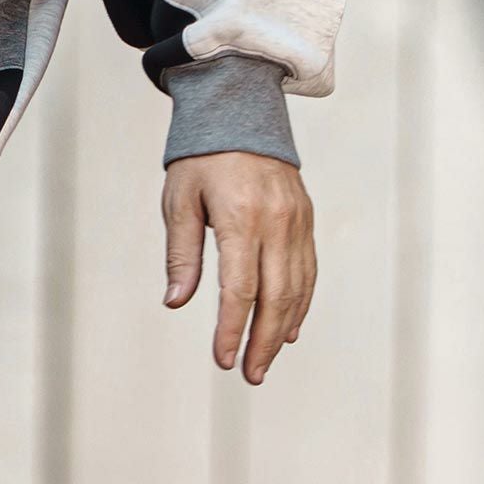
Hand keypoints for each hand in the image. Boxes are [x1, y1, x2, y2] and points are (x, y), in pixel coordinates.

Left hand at [161, 150, 316, 383]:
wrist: (238, 109)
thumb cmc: (200, 155)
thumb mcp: (179, 198)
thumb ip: (181, 252)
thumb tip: (176, 301)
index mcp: (240, 216)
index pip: (240, 289)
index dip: (232, 329)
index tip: (222, 359)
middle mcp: (276, 222)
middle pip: (275, 297)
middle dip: (262, 342)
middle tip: (249, 374)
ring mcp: (297, 220)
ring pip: (297, 288)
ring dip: (283, 330)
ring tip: (265, 360)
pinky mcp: (306, 218)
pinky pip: (308, 270)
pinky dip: (301, 303)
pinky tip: (290, 328)